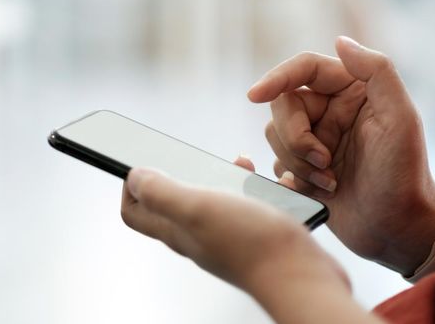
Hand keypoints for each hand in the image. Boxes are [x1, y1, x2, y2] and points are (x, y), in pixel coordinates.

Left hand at [121, 166, 379, 322]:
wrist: (304, 277)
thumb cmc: (253, 245)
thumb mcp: (197, 207)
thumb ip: (162, 192)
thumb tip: (133, 177)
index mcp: (176, 230)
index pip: (136, 212)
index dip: (130, 187)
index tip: (140, 164)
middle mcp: (197, 236)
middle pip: (172, 203)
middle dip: (179, 174)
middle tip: (193, 157)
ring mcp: (226, 237)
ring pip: (214, 199)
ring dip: (221, 176)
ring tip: (238, 165)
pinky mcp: (255, 237)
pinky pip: (247, 205)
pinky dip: (253, 187)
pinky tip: (268, 181)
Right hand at [247, 36, 434, 274]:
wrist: (398, 229)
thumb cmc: (405, 174)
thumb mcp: (400, 118)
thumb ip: (376, 72)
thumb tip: (340, 41)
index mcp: (352, 91)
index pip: (304, 69)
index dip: (276, 78)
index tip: (254, 95)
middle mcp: (331, 111)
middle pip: (283, 106)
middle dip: (295, 136)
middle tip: (324, 160)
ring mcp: (315, 141)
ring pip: (275, 136)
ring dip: (297, 162)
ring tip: (330, 182)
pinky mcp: (304, 169)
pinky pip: (274, 164)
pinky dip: (291, 179)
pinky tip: (317, 192)